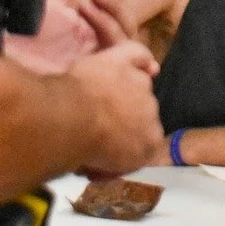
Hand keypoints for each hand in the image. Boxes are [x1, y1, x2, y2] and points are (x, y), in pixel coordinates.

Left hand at [2, 0, 131, 74]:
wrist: (5, 60)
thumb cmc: (22, 31)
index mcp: (88, 26)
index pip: (117, 7)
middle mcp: (96, 44)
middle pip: (127, 23)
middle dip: (115, 3)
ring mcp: (99, 61)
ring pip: (126, 39)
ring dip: (110, 17)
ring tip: (85, 4)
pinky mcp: (97, 77)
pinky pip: (121, 59)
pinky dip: (116, 41)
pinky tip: (97, 30)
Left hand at [71, 39, 164, 178]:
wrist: (71, 121)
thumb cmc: (85, 149)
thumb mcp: (102, 171)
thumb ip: (113, 165)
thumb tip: (106, 163)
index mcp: (151, 141)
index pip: (145, 142)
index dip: (126, 145)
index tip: (106, 150)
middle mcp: (153, 110)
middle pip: (142, 113)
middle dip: (124, 118)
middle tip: (97, 123)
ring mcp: (140, 82)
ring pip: (139, 84)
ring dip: (125, 90)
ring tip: (101, 97)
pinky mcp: (123, 60)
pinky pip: (138, 54)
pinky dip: (140, 58)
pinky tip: (139, 61)